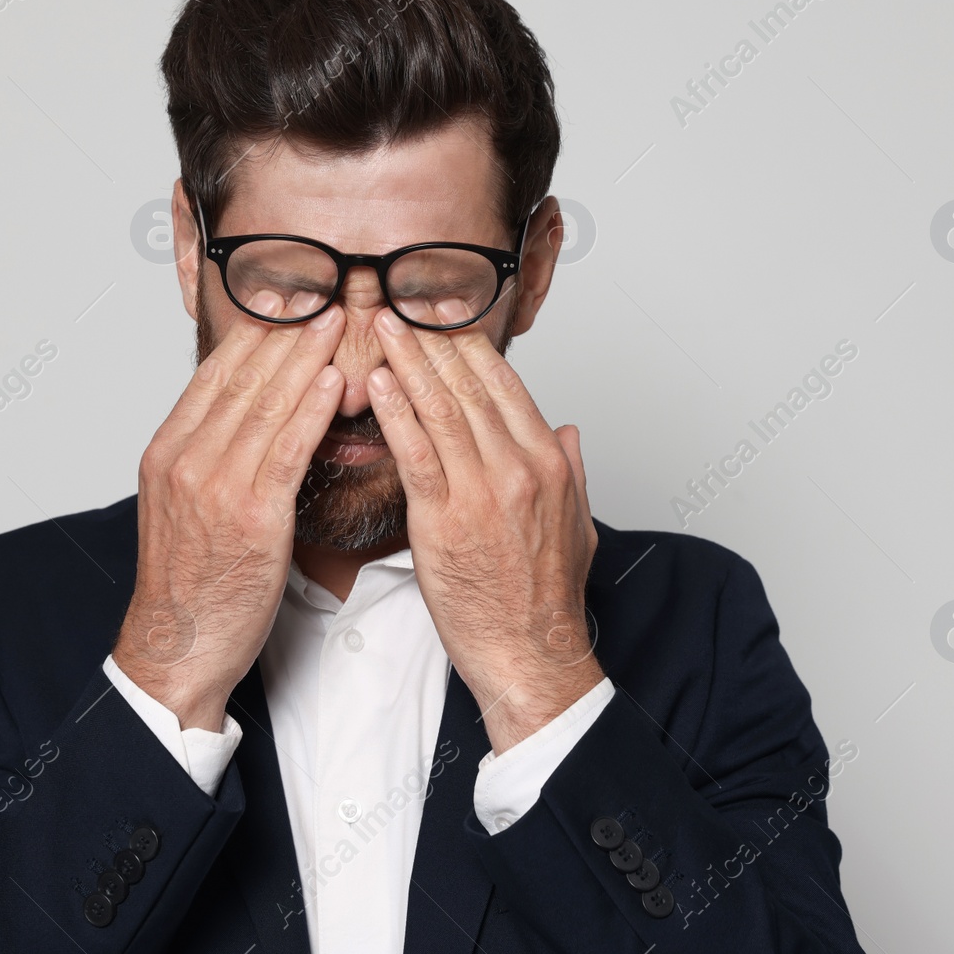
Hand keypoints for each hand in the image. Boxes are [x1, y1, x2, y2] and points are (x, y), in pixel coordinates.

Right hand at [112, 292, 345, 730]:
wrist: (177, 646)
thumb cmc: (192, 583)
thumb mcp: (185, 507)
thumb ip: (210, 457)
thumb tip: (250, 418)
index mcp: (168, 452)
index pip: (215, 374)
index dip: (255, 334)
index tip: (289, 302)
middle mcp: (186, 460)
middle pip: (241, 378)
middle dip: (286, 331)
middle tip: (324, 292)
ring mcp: (215, 486)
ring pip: (265, 404)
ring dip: (307, 357)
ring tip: (340, 320)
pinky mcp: (250, 518)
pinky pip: (286, 450)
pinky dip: (312, 409)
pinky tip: (336, 382)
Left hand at [366, 299, 602, 753]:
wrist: (531, 654)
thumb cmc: (544, 597)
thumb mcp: (577, 523)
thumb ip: (572, 469)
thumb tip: (568, 430)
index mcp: (548, 461)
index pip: (504, 383)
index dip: (468, 344)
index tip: (440, 313)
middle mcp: (519, 467)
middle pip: (469, 384)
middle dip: (430, 337)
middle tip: (397, 299)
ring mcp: (482, 491)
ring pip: (440, 408)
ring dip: (406, 360)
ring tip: (377, 324)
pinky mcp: (446, 520)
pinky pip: (416, 453)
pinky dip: (395, 412)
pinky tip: (376, 382)